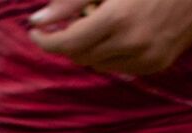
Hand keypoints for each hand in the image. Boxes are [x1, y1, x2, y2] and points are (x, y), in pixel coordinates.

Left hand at [28, 0, 191, 77]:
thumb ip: (71, 0)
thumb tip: (37, 20)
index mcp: (117, 18)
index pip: (67, 43)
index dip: (45, 40)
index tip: (35, 32)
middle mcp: (131, 44)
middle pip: (79, 57)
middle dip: (67, 42)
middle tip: (71, 21)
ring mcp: (146, 59)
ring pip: (97, 64)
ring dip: (88, 48)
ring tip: (100, 23)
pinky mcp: (156, 66)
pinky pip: (119, 68)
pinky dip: (110, 54)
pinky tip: (119, 34)